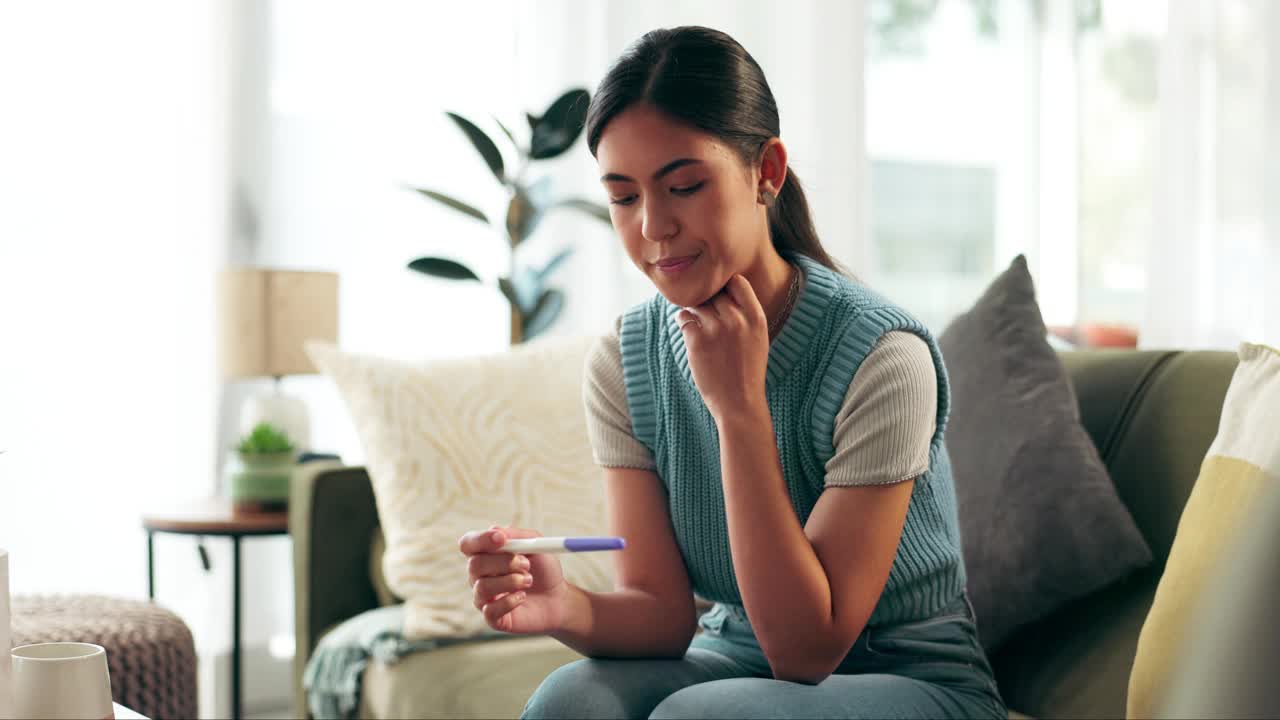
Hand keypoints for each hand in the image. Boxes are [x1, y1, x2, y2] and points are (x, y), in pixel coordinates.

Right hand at [458, 525, 568, 633]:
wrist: (558, 598)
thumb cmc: (543, 569)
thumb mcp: (535, 543)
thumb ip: (515, 536)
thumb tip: (495, 532)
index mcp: (485, 554)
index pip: (468, 544)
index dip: (481, 540)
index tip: (502, 539)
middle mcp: (479, 576)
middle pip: (475, 565)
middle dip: (503, 562)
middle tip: (526, 564)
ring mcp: (483, 598)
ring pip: (482, 587)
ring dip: (510, 581)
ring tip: (529, 581)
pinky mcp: (492, 618)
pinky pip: (490, 610)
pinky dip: (510, 601)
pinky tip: (522, 597)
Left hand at [675, 274, 769, 420]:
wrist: (739, 403)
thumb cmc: (747, 371)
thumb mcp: (757, 338)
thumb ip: (745, 314)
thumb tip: (722, 290)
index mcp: (756, 317)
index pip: (736, 281)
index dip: (725, 286)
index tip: (720, 297)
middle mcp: (737, 319)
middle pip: (714, 292)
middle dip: (707, 300)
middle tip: (705, 315)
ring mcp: (716, 329)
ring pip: (697, 304)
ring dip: (693, 312)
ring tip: (698, 327)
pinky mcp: (697, 341)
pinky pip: (683, 318)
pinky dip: (684, 323)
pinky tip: (691, 336)